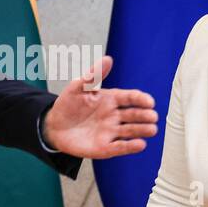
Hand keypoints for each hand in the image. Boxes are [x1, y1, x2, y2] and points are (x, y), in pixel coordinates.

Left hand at [43, 55, 157, 158]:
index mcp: (111, 99)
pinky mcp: (105, 147)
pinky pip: (120, 147)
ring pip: (131, 131)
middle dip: (144, 116)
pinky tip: (140, 144)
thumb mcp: (78, 87)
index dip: (141, 99)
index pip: (130, 98)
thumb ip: (93, 75)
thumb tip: (108, 59)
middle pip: (134, 115)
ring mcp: (111, 132)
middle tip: (153, 116)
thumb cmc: (68, 104)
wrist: (54, 127)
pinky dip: (130, 147)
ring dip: (142, 131)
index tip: (149, 101)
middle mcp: (114, 116)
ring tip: (152, 130)